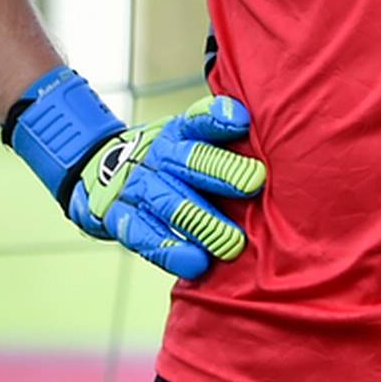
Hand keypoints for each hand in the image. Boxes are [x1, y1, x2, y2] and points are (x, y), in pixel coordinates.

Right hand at [3, 66, 265, 280]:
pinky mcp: (120, 217)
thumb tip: (279, 158)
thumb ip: (227, 149)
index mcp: (181, 132)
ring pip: (171, 203)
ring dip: (203, 223)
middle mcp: (159, 155)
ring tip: (233, 243)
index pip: (199, 120)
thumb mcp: (193, 142)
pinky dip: (171, 251)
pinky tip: (196, 263)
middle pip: (190, 161)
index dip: (217, 118)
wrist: (101, 172)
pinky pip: (145, 235)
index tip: (240, 122)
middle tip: (254, 183)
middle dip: (223, 171)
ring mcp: (138, 186)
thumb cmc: (174, 163)